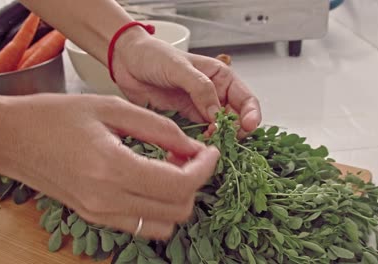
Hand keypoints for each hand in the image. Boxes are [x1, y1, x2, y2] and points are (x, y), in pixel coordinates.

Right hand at [0, 94, 219, 239]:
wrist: (10, 138)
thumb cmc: (55, 115)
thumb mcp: (112, 108)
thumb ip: (159, 129)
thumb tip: (193, 147)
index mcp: (112, 169)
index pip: (179, 184)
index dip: (205, 169)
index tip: (210, 151)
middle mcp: (107, 201)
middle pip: (178, 209)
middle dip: (196, 182)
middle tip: (192, 155)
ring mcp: (99, 214)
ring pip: (164, 223)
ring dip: (179, 198)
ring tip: (172, 167)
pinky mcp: (94, 217)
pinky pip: (142, 225)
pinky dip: (159, 207)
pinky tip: (152, 180)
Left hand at [112, 28, 261, 135]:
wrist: (126, 61)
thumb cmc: (153, 55)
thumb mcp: (179, 67)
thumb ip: (200, 88)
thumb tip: (217, 114)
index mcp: (220, 78)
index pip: (246, 100)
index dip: (251, 115)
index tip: (248, 126)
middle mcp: (214, 95)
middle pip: (235, 120)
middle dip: (233, 132)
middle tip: (222, 138)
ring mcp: (199, 109)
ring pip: (218, 131)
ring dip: (217, 140)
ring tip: (208, 143)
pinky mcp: (184, 120)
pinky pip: (198, 135)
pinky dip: (200, 143)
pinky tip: (195, 145)